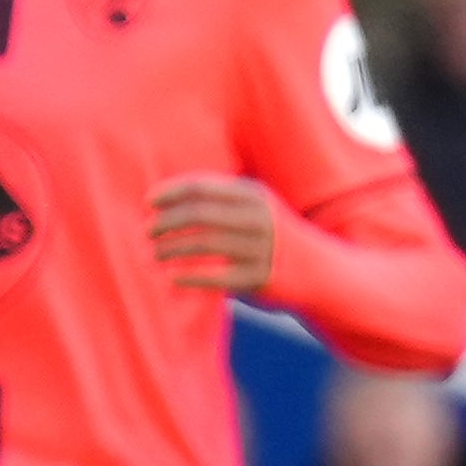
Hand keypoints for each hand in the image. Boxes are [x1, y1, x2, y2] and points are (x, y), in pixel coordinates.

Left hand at [147, 173, 281, 295]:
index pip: (201, 187)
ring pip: (204, 243)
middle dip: (166, 222)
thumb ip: (219, 199)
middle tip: (148, 231)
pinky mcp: (260, 277)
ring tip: (156, 253)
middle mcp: (259, 218)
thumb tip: (164, 197)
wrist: (317, 269)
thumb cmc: (268, 234)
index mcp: (253, 195)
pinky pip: (215, 276)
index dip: (170, 193)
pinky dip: (189, 276)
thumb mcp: (254, 207)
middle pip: (198, 214)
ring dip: (171, 248)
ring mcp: (261, 248)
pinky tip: (172, 277)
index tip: (148, 202)